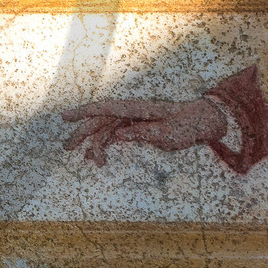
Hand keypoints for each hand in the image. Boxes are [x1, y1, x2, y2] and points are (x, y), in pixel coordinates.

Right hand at [61, 97, 228, 166]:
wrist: (203, 122)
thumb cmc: (188, 124)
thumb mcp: (169, 132)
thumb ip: (143, 133)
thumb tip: (119, 135)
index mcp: (137, 108)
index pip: (105, 108)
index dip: (83, 112)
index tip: (65, 117)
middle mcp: (130, 112)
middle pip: (100, 120)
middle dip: (82, 132)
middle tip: (67, 147)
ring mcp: (132, 120)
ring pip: (105, 130)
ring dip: (94, 143)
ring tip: (87, 159)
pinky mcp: (136, 128)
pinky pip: (115, 135)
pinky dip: (106, 146)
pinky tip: (99, 158)